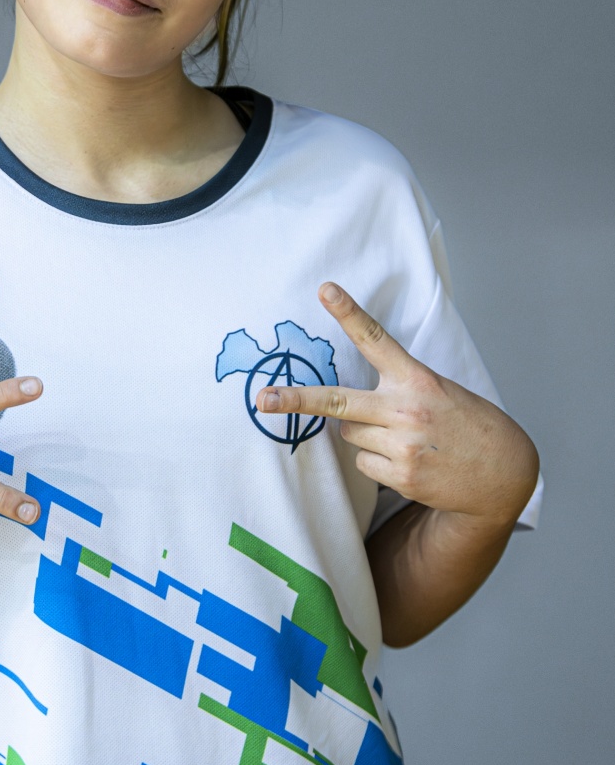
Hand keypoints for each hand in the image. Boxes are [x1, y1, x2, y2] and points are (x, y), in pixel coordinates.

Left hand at [257, 284, 538, 527]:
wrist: (502, 473)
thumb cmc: (464, 424)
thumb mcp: (438, 390)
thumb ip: (396, 389)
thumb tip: (345, 410)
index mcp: (417, 379)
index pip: (375, 339)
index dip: (348, 313)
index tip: (325, 290)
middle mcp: (406, 410)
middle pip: (337, 402)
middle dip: (296, 400)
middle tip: (262, 399)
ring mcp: (402, 445)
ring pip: (349, 433)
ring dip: (365, 433)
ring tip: (403, 437)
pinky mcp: (401, 474)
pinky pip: (363, 462)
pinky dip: (376, 460)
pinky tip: (408, 460)